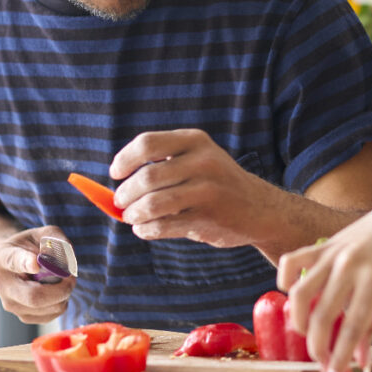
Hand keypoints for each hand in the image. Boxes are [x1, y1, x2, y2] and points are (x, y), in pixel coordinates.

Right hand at [0, 226, 73, 322]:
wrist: (14, 266)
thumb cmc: (31, 246)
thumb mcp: (43, 234)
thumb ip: (56, 239)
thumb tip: (65, 261)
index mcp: (0, 257)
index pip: (13, 261)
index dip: (25, 263)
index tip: (36, 264)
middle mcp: (1, 284)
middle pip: (34, 296)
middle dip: (61, 288)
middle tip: (71, 277)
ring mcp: (10, 304)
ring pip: (47, 308)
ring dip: (64, 294)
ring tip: (62, 281)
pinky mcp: (23, 316)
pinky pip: (52, 315)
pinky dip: (62, 303)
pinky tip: (56, 292)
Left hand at [110, 128, 271, 248]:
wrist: (260, 208)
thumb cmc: (216, 183)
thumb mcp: (197, 160)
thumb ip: (160, 166)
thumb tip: (111, 191)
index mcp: (196, 141)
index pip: (147, 144)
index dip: (124, 159)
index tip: (116, 173)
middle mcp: (203, 162)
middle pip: (146, 177)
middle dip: (125, 194)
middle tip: (121, 203)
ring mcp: (208, 191)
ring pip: (152, 204)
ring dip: (133, 215)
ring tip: (132, 217)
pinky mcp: (208, 218)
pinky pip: (163, 226)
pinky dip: (146, 230)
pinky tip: (147, 229)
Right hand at [277, 185, 371, 371]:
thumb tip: (360, 362)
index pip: (353, 326)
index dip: (341, 355)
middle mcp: (350, 264)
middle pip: (322, 314)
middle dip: (319, 347)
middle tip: (323, 364)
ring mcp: (334, 251)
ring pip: (300, 292)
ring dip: (298, 321)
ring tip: (308, 336)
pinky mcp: (324, 243)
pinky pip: (294, 261)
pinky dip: (285, 280)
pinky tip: (290, 296)